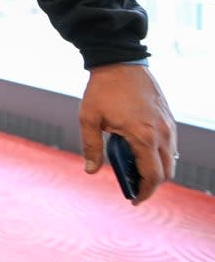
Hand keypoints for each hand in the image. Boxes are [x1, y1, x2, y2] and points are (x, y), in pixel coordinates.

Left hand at [79, 63, 176, 203]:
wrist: (119, 62)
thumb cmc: (102, 90)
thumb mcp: (89, 118)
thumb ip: (91, 146)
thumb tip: (90, 170)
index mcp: (144, 136)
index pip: (152, 176)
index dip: (145, 192)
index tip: (134, 200)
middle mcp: (162, 133)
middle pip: (166, 172)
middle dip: (152, 184)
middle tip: (134, 188)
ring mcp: (169, 125)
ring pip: (171, 159)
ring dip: (157, 170)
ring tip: (136, 171)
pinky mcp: (168, 117)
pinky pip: (170, 144)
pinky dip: (160, 155)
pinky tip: (141, 152)